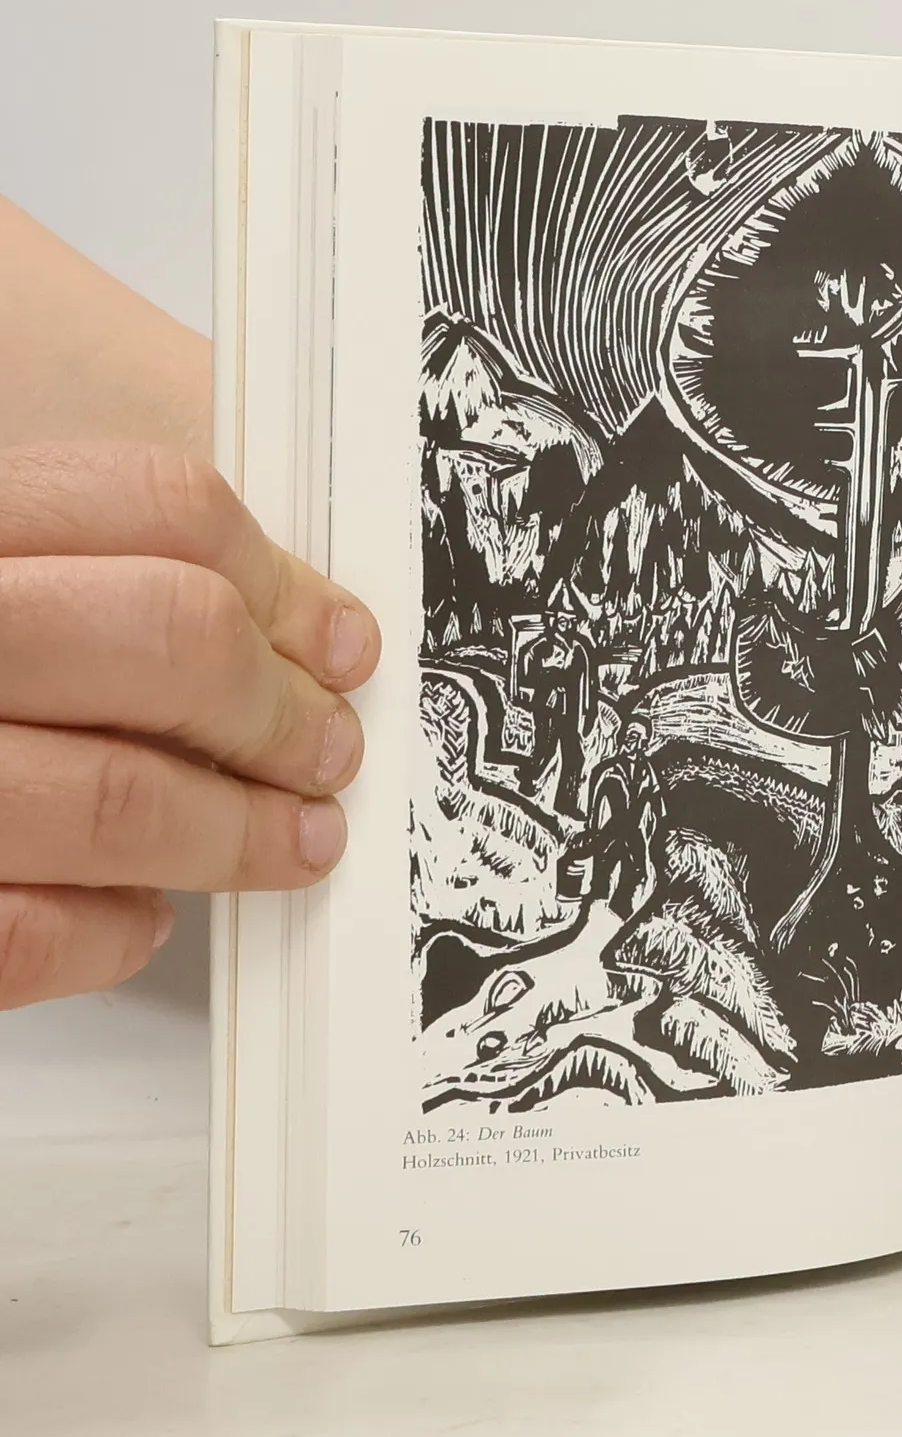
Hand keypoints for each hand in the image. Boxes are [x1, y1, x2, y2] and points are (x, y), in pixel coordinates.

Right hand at [0, 443, 381, 1006]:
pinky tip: (139, 913)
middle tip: (325, 750)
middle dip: (278, 710)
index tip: (335, 643)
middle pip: (166, 637)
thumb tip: (284, 636)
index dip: (280, 582)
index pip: (152, 505)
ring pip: (114, 797)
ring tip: (290, 843)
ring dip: (234, 834)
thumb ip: (84, 578)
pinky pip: (26, 930)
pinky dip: (112, 929)